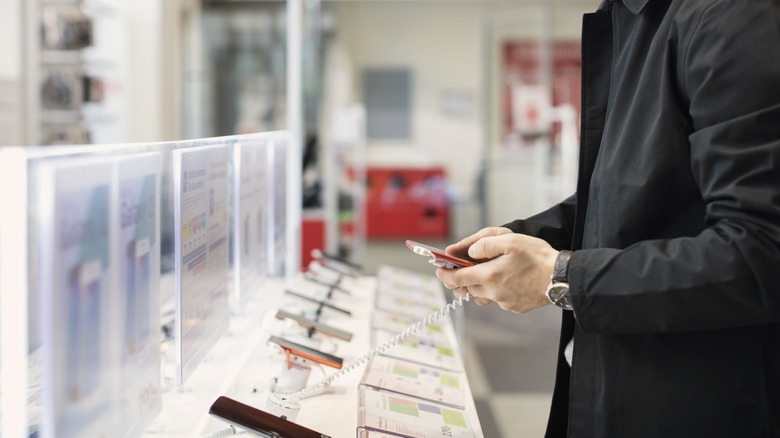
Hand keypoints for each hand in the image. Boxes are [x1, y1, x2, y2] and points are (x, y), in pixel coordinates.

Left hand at [436, 231, 558, 313]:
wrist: (562, 278)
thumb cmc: (538, 257)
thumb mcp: (510, 241)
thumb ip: (485, 245)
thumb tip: (470, 252)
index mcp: (489, 276)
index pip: (457, 279)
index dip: (445, 275)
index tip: (439, 270)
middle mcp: (494, 292)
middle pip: (468, 288)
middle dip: (462, 280)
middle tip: (460, 269)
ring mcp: (505, 302)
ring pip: (482, 295)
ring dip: (479, 286)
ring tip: (486, 274)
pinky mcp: (515, 307)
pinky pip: (498, 299)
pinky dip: (496, 291)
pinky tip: (507, 280)